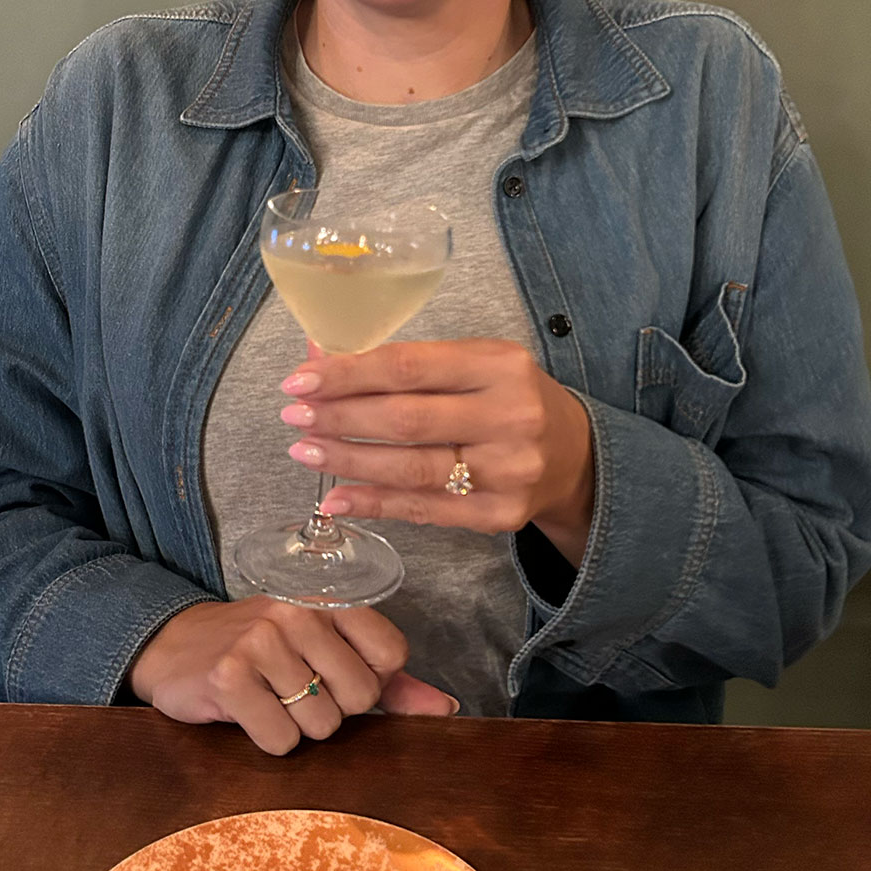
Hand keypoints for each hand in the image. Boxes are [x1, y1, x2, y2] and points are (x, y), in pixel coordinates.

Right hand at [128, 596, 456, 754]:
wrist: (174, 647)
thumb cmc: (262, 652)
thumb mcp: (324, 652)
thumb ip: (389, 681)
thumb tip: (446, 710)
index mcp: (328, 600)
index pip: (392, 654)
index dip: (372, 682)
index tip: (336, 676)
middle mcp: (298, 613)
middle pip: (360, 696)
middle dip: (333, 710)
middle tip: (296, 691)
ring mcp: (262, 642)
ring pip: (321, 724)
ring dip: (297, 727)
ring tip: (268, 698)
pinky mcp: (230, 677)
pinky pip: (281, 741)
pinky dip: (267, 739)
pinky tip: (246, 711)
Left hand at [279, 338, 595, 563]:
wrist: (576, 455)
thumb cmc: (508, 398)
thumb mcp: (474, 364)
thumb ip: (407, 362)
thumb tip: (318, 356)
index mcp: (501, 365)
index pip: (410, 366)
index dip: (349, 374)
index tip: (301, 379)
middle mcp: (510, 416)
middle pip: (406, 419)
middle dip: (340, 417)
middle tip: (294, 415)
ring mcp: (508, 470)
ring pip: (411, 468)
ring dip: (348, 460)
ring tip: (304, 451)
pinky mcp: (501, 514)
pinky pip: (424, 509)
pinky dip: (375, 504)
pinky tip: (337, 497)